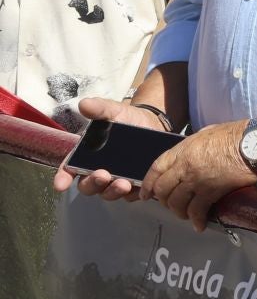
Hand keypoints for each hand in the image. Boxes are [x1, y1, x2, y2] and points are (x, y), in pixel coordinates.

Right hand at [51, 96, 168, 201]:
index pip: (69, 169)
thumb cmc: (127, 119)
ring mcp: (116, 180)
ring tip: (123, 183)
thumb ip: (99, 108)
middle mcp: (98, 171)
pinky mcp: (135, 184)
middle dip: (92, 184)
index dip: (62, 178)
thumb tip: (84, 103)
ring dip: (113, 191)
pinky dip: (134, 193)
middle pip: (88, 186)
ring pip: (108, 193)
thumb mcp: (114, 111)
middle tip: (102, 175)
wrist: (154, 123)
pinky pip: (132, 195)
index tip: (60, 184)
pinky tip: (139, 186)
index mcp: (87, 156)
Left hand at [142, 118, 256, 230]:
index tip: (146, 194)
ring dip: (179, 212)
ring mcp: (197, 180)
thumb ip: (191, 147)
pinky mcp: (211, 191)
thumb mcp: (206, 133)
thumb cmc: (235, 134)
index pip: (156, 169)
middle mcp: (185, 166)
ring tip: (186, 215)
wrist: (255, 144)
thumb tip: (188, 156)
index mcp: (182, 150)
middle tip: (170, 204)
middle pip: (163, 190)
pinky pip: (197, 210)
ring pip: (177, 203)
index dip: (148, 184)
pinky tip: (200, 225)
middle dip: (164, 200)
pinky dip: (197, 220)